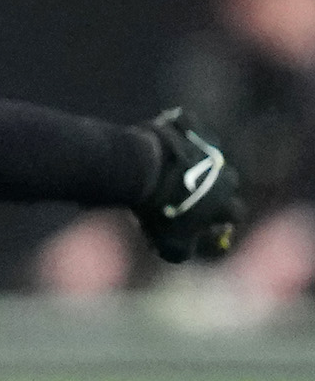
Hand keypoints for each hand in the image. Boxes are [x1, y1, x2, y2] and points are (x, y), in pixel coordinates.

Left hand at [139, 109, 245, 262]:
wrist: (144, 171)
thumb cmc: (159, 211)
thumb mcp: (169, 243)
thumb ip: (183, 251)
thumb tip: (186, 252)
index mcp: (225, 202)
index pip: (236, 213)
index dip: (221, 218)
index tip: (206, 220)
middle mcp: (225, 174)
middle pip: (225, 182)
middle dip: (210, 188)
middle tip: (185, 192)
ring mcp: (212, 149)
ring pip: (209, 156)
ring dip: (196, 162)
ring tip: (172, 167)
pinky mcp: (194, 128)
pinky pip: (191, 128)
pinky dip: (182, 132)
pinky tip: (163, 138)